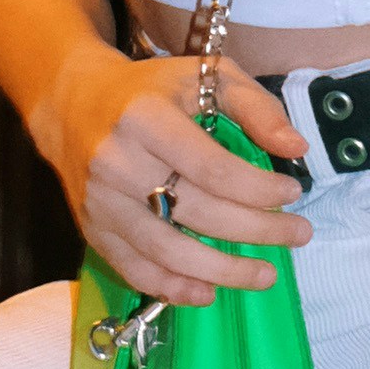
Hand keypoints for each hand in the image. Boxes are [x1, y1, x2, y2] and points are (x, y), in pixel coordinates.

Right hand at [60, 48, 310, 301]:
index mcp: (146, 119)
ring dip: (222, 271)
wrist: (71, 104)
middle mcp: (117, 163)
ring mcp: (101, 202)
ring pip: (166, 251)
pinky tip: (209, 292)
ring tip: (264, 275)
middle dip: (256, 230)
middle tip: (298, 234)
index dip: (258, 188)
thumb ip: (254, 106)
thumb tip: (296, 147)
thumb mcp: (203, 76)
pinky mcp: (92, 229)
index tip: (292, 193)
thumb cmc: (149, 90)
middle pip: (196, 212)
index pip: (212, 168)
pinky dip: (173, 288)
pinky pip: (134, 269)